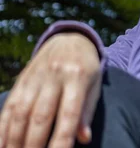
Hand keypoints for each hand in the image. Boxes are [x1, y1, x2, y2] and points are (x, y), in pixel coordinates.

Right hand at [0, 33, 100, 147]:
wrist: (70, 39)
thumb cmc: (85, 70)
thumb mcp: (94, 86)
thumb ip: (87, 112)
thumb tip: (84, 139)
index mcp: (77, 77)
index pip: (69, 115)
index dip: (62, 141)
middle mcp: (55, 75)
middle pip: (41, 116)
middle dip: (34, 145)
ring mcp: (36, 76)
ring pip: (21, 113)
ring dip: (15, 141)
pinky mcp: (22, 80)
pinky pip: (10, 106)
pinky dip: (3, 128)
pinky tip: (2, 144)